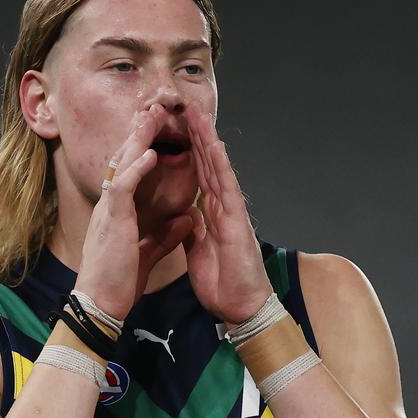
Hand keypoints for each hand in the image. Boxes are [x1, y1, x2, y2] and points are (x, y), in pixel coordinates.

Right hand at [74, 104, 193, 319]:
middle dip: (139, 135)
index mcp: (118, 212)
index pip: (130, 173)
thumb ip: (165, 235)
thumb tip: (186, 219)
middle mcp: (110, 206)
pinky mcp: (111, 221)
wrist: (100, 305)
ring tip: (152, 117)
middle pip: (124, 160)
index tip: (156, 133)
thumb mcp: (147, 253)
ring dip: (138, 140)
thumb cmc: (118, 281)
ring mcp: (108, 211)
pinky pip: (123, 188)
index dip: (142, 151)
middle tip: (153, 110)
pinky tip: (150, 154)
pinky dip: (136, 169)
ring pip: (122, 166)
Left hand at [183, 103, 272, 324]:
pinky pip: (227, 188)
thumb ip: (193, 230)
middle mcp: (221, 206)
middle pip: (206, 165)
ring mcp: (231, 211)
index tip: (176, 131)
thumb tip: (185, 214)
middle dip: (196, 137)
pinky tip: (215, 145)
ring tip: (198, 115)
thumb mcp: (198, 251)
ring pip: (217, 169)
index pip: (197, 176)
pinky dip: (221, 166)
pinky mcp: (237, 221)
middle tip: (186, 110)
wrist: (240, 307)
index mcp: (210, 214)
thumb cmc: (223, 281)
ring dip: (208, 141)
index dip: (188, 153)